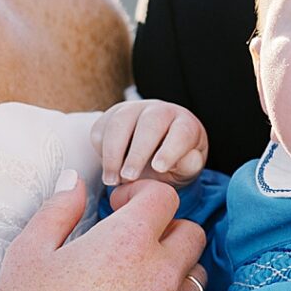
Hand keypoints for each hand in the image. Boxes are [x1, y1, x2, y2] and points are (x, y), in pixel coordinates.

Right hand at [0, 174, 204, 290]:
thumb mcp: (30, 250)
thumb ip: (59, 208)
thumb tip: (75, 182)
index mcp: (128, 242)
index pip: (165, 198)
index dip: (141, 194)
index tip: (118, 207)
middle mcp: (159, 276)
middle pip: (191, 234)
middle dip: (165, 228)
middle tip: (131, 238)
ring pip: (197, 277)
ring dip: (175, 267)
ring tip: (138, 274)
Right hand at [92, 97, 208, 185]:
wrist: (152, 156)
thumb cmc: (173, 164)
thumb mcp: (186, 170)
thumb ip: (189, 166)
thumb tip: (187, 159)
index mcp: (185, 124)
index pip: (181, 132)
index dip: (170, 149)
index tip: (159, 168)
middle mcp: (160, 111)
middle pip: (149, 123)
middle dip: (137, 152)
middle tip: (129, 177)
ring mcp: (134, 109)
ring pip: (120, 121)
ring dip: (113, 153)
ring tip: (112, 180)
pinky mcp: (112, 116)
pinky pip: (102, 128)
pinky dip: (101, 150)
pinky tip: (109, 169)